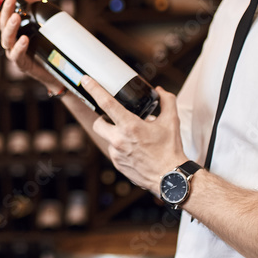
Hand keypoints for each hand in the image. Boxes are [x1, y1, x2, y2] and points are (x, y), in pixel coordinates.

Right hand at [0, 0, 60, 89]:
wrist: (59, 67)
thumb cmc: (47, 41)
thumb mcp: (42, 17)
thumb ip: (33, 1)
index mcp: (10, 27)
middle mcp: (9, 39)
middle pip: (0, 23)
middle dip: (4, 10)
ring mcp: (14, 51)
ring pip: (7, 38)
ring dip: (10, 27)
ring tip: (16, 17)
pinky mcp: (22, 63)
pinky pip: (17, 55)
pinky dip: (20, 47)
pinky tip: (25, 39)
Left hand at [81, 75, 185, 191]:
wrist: (170, 178)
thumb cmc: (170, 150)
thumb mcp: (172, 121)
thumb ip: (167, 101)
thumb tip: (160, 90)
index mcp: (130, 126)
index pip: (106, 103)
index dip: (94, 89)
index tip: (85, 80)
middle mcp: (119, 140)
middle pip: (98, 122)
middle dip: (102, 117)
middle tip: (115, 117)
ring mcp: (116, 153)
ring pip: (106, 137)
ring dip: (114, 133)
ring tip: (132, 136)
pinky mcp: (116, 164)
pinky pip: (113, 150)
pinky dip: (120, 146)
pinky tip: (134, 149)